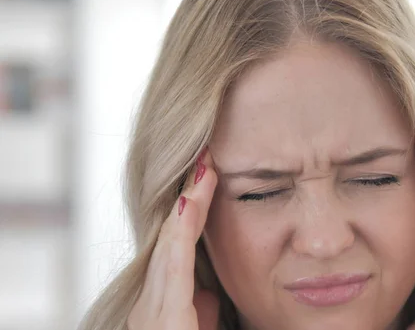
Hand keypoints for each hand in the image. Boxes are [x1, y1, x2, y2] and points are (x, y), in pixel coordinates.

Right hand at [127, 150, 219, 329]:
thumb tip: (207, 297)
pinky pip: (173, 263)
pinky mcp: (162, 317)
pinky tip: (192, 199)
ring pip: (171, 242)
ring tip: (205, 165)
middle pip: (172, 237)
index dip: (195, 211)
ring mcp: (151, 308)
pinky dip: (182, 229)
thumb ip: (198, 313)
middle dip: (189, 196)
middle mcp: (150, 301)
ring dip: (189, 202)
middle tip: (206, 155)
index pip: (179, 247)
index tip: (211, 178)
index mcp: (162, 306)